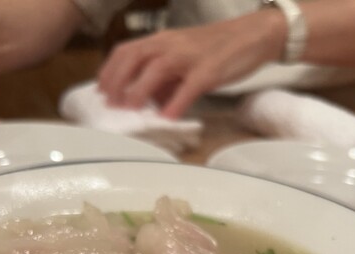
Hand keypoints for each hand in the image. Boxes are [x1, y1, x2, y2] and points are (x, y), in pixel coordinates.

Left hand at [98, 11, 285, 118]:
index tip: (101, 90)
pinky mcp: (209, 70)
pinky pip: (188, 88)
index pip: (127, 51)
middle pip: (134, 58)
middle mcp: (171, 44)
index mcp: (163, 40)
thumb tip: (149, 100)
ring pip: (156, 70)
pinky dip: (176, 103)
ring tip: (130, 110)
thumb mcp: (184, 58)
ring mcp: (190, 57)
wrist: (253, 35)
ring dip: (139, 91)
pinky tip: (167, 117)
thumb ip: (165, 77)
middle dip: (117, 81)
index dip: (110, 70)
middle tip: (110, 104)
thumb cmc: (218, 48)